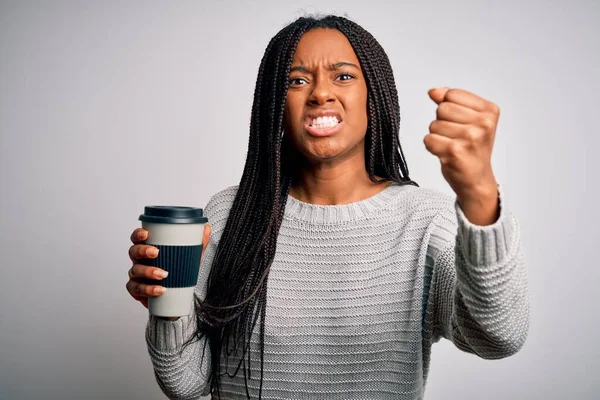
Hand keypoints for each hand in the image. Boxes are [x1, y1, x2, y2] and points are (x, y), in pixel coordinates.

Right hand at [126, 225, 211, 310]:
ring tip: (163, 274)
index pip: (137, 238)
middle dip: (143, 251)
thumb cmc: (179, 271)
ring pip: (135, 271)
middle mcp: (139, 260)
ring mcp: (137, 276)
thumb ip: (199, 242)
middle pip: (133, 252)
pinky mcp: (137, 291)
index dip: (138, 234)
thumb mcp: (191, 256)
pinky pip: (137, 289)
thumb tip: (207, 227)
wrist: (177, 295)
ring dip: (148, 272)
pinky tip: (160, 289)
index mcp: (148, 248)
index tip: (146, 234)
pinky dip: (148, 289)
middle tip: (156, 252)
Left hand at [424, 87, 499, 224]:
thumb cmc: (472, 148)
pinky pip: (428, 139)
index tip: (462, 123)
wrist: (476, 180)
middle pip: (442, 108)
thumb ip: (450, 101)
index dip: (449, 108)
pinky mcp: (455, 151)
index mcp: (490, 110)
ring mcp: (470, 137)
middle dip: (443, 122)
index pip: (452, 94)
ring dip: (437, 136)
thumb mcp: (469, 119)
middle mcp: (483, 123)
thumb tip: (433, 91)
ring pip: (434, 124)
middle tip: (456, 137)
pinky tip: (446, 154)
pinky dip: (432, 147)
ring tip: (452, 146)